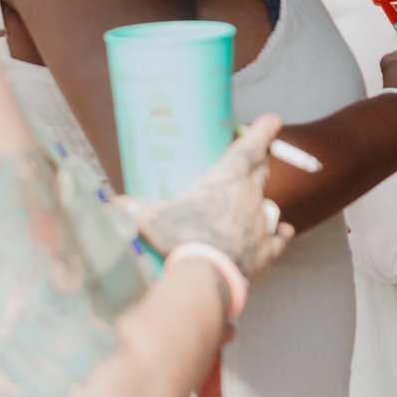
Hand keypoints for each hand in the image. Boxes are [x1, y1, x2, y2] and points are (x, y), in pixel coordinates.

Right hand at [129, 115, 293, 277]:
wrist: (205, 278)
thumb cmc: (179, 239)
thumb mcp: (151, 218)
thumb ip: (132, 208)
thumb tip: (111, 204)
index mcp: (227, 179)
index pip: (251, 146)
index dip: (263, 130)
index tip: (273, 118)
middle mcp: (250, 197)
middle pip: (261, 172)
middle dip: (259, 163)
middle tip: (255, 160)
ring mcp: (260, 224)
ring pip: (270, 203)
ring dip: (264, 199)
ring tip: (259, 200)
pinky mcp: (264, 251)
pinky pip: (278, 238)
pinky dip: (281, 234)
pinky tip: (285, 232)